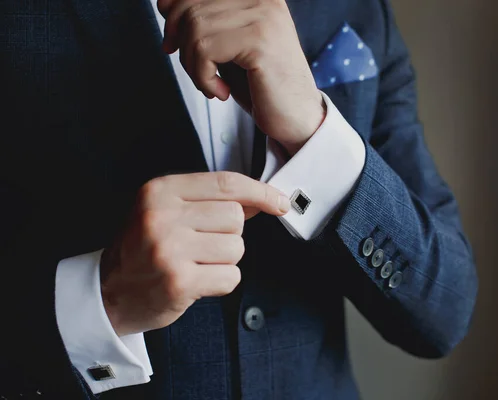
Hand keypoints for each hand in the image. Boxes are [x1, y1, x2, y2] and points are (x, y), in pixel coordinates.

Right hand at [100, 172, 290, 335]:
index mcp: (160, 191)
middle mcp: (163, 216)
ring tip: (195, 263)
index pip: (225, 183)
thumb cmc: (142, 249)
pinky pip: (231, 276)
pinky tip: (198, 281)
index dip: (260, 191)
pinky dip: (222, 281)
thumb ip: (210, 202)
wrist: (107, 292)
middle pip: (235, 217)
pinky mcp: (179, 281)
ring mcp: (169, 249)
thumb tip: (261, 200)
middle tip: (201, 245)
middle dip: (229, 234)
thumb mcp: (166, 212)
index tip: (279, 201)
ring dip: (224, 260)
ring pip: (236, 247)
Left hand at [157, 0, 325, 155]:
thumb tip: (163, 3)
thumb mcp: (228, 46)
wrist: (297, 117)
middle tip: (196, 70)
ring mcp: (263, 15)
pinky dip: (203, 78)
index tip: (174, 43)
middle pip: (189, 6)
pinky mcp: (259, 40)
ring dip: (193, 66)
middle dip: (180, 43)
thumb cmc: (262, 85)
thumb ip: (203, 22)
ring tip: (212, 83)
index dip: (173, 13)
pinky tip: (221, 90)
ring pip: (194, 29)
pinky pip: (205, 50)